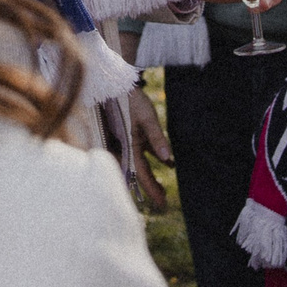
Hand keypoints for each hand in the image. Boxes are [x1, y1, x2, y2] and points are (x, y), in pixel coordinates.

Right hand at [126, 84, 170, 209]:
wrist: (118, 83)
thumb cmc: (131, 99)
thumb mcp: (147, 117)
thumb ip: (157, 138)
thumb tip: (168, 159)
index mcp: (128, 146)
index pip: (140, 173)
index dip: (151, 189)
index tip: (161, 203)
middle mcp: (126, 147)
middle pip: (138, 172)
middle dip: (150, 187)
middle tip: (163, 203)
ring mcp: (128, 142)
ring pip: (140, 164)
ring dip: (151, 176)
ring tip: (163, 189)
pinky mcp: (133, 135)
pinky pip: (143, 152)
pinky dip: (154, 158)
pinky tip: (168, 163)